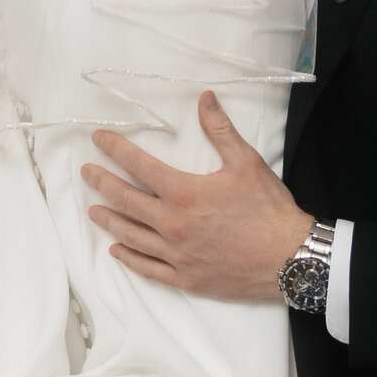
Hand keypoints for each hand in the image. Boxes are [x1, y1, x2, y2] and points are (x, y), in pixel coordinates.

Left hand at [82, 92, 312, 301]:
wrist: (290, 259)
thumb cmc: (269, 210)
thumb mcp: (246, 162)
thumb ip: (220, 130)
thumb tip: (205, 98)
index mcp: (184, 193)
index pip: (139, 166)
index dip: (115, 150)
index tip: (98, 140)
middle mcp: (173, 224)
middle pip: (126, 200)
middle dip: (102, 183)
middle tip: (86, 172)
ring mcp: (177, 255)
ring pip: (131, 235)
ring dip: (109, 220)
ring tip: (94, 211)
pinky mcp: (186, 278)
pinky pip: (148, 268)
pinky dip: (129, 258)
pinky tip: (117, 250)